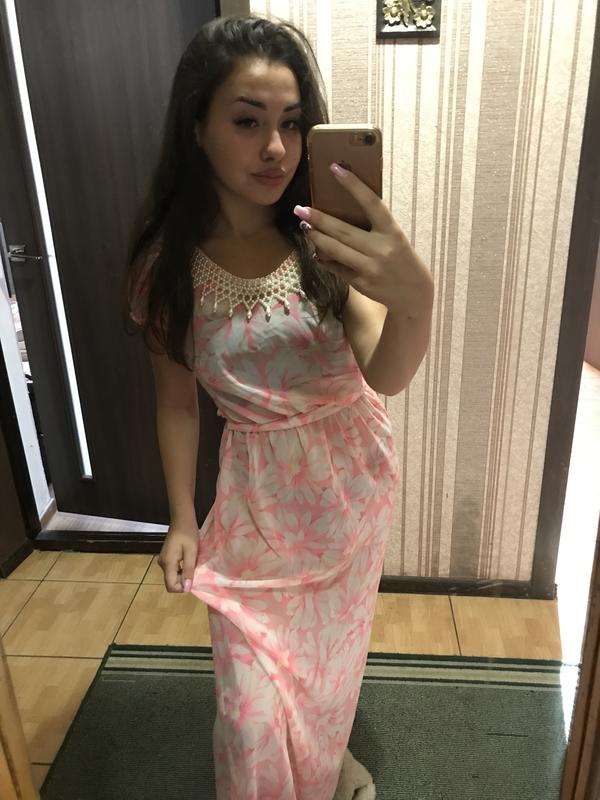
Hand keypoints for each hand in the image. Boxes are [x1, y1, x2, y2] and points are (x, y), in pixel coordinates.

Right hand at [157, 523, 198, 592]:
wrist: (182, 519)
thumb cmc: (188, 533)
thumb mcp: (191, 552)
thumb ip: (188, 570)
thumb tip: (186, 588)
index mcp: (168, 563)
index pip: (170, 586)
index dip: (182, 588)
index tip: (193, 580)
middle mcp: (162, 564)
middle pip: (171, 582)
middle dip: (183, 581)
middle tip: (195, 571)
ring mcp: (163, 560)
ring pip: (172, 576)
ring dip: (183, 575)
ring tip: (193, 565)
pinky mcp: (166, 557)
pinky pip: (173, 569)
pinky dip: (181, 569)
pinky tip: (189, 561)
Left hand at [293, 163, 432, 317]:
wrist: (413, 293)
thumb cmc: (402, 260)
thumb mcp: (395, 238)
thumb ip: (375, 227)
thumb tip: (341, 216)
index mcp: (392, 232)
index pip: (371, 203)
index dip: (353, 185)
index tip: (335, 169)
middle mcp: (381, 249)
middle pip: (344, 230)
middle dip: (319, 219)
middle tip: (300, 209)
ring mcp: (370, 268)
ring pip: (336, 250)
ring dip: (317, 238)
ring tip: (305, 227)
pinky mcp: (361, 283)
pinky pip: (337, 268)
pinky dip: (325, 260)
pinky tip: (317, 252)